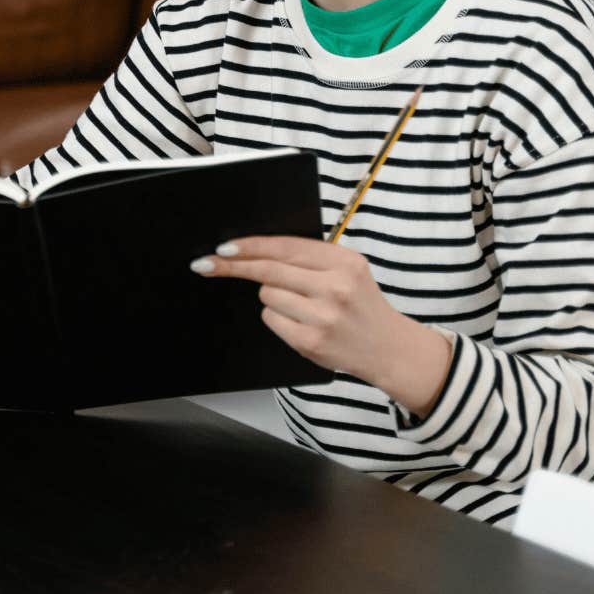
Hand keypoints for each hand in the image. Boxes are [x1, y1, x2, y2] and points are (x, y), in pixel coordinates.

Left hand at [193, 236, 454, 417]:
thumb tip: (256, 250)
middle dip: (233, 266)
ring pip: (268, 295)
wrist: (387, 347)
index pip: (286, 247)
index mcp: (344, 261)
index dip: (251, 246)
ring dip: (273, 297)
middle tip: (205, 264)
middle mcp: (335, 287)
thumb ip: (310, 258)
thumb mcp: (348, 270)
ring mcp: (322, 316)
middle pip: (268, 270)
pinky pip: (271, 319)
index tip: (224, 247)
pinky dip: (278, 318)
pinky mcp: (310, 341)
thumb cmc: (360, 304)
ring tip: (302, 305)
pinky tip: (301, 322)